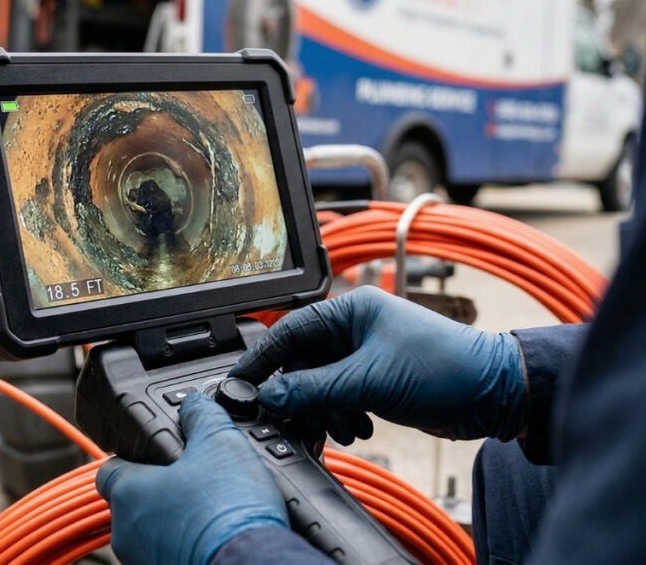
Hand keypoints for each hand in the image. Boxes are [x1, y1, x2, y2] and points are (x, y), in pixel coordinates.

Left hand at [96, 392, 286, 564]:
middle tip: (193, 480)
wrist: (252, 564)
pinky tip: (213, 532)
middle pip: (133, 501)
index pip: (109, 469)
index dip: (133, 457)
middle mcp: (126, 532)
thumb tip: (195, 404)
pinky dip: (185, 541)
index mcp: (128, 494)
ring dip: (173, 518)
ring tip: (209, 508)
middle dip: (160, 489)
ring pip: (151, 530)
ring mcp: (144, 560)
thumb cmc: (229, 514)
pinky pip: (168, 551)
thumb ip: (201, 415)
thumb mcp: (221, 442)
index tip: (156, 454)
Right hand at [230, 286, 525, 441]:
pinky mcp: (376, 380)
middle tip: (295, 419)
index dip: (262, 360)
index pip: (289, 331)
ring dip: (326, 410)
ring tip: (345, 426)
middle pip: (303, 363)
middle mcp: (354, 328)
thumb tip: (270, 396)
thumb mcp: (369, 380)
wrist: (495, 394)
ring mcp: (365, 355)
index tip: (241, 385)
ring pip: (320, 385)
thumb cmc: (446, 368)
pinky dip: (342, 415)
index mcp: (350, 309)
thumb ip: (314, 389)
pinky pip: (340, 397)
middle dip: (302, 395)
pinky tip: (359, 428)